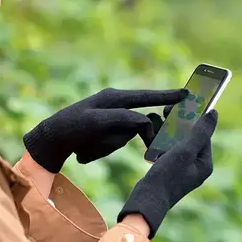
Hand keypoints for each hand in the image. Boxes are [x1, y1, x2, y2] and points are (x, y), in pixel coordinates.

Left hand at [23, 88, 188, 172]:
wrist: (53, 137)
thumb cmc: (72, 126)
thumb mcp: (96, 122)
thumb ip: (122, 119)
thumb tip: (144, 121)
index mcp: (113, 98)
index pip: (146, 96)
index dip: (167, 95)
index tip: (188, 93)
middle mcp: (114, 105)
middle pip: (135, 122)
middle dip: (121, 136)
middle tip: (108, 142)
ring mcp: (111, 118)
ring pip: (125, 135)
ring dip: (107, 144)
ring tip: (86, 145)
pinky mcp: (106, 129)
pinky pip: (114, 141)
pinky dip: (102, 147)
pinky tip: (86, 148)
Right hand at [118, 110, 217, 237]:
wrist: (147, 199)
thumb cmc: (167, 176)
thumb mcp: (185, 151)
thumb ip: (200, 132)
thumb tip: (214, 113)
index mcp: (204, 163)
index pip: (202, 134)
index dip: (192, 118)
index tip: (179, 106)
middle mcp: (194, 165)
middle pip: (189, 136)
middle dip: (177, 123)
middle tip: (166, 111)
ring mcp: (180, 168)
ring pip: (175, 141)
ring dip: (166, 129)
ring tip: (155, 120)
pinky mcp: (167, 169)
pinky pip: (165, 148)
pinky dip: (158, 139)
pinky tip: (149, 133)